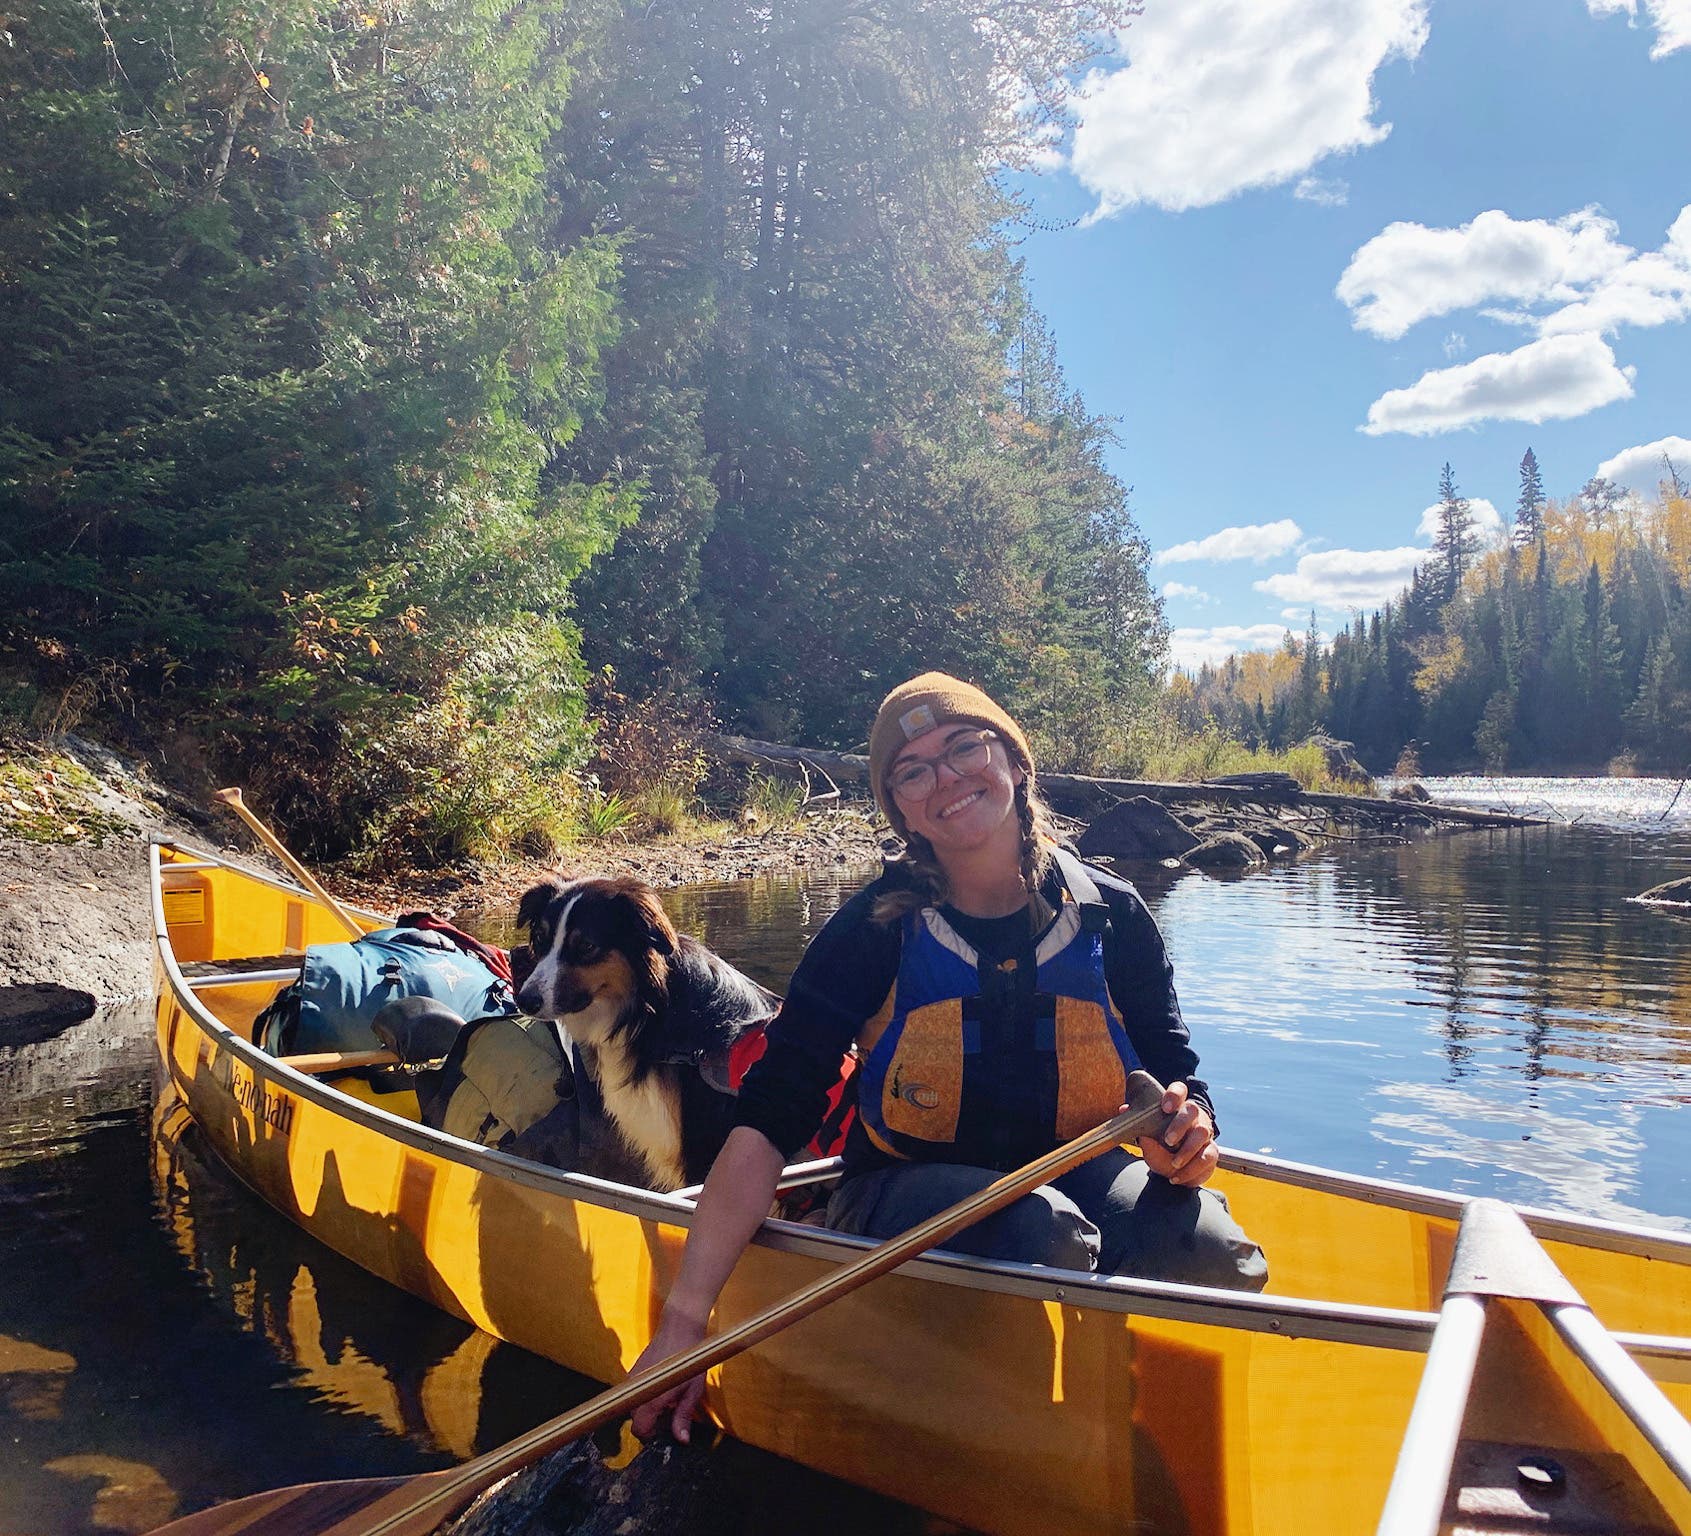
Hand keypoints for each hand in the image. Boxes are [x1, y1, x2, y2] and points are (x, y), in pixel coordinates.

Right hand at [628, 1309, 709, 1443]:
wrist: (680, 1328)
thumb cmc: (689, 1359)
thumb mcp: (693, 1391)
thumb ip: (683, 1417)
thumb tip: (681, 1439)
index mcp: (652, 1399)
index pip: (639, 1430)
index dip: (652, 1435)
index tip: (665, 1431)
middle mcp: (637, 1390)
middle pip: (635, 1420)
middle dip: (651, 1423)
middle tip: (672, 1413)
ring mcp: (632, 1379)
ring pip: (634, 1406)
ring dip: (648, 1409)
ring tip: (669, 1398)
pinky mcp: (632, 1371)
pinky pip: (634, 1393)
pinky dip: (645, 1396)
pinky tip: (662, 1388)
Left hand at [1135, 1080, 1217, 1187]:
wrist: (1174, 1170)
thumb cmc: (1159, 1148)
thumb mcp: (1146, 1138)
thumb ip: (1138, 1125)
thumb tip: (1124, 1110)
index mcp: (1176, 1107)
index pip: (1179, 1090)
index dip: (1174, 1095)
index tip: (1165, 1107)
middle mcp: (1193, 1117)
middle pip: (1192, 1109)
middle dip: (1180, 1124)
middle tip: (1168, 1140)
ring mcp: (1204, 1133)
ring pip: (1202, 1132)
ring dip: (1187, 1150)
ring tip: (1174, 1163)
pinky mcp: (1211, 1151)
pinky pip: (1207, 1156)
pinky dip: (1192, 1169)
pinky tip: (1176, 1176)